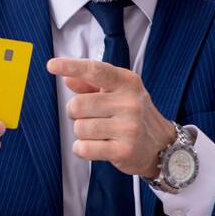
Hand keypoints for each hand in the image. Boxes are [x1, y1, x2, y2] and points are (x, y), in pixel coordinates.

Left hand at [46, 57, 175, 178]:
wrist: (163, 146)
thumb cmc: (134, 115)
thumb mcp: (119, 93)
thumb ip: (91, 84)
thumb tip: (68, 79)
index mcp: (127, 83)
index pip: (96, 70)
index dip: (72, 66)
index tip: (52, 65)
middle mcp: (130, 103)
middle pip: (78, 105)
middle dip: (76, 113)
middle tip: (91, 117)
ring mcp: (128, 127)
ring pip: (79, 128)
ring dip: (82, 133)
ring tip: (99, 133)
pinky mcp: (123, 150)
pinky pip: (84, 148)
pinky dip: (83, 149)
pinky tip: (97, 146)